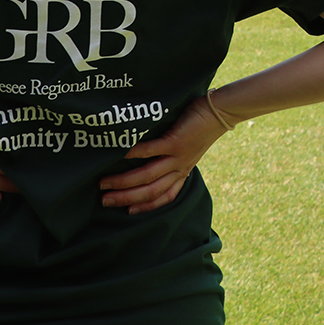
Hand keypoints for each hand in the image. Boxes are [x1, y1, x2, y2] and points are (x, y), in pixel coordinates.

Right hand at [99, 96, 230, 214]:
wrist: (219, 113)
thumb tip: (144, 156)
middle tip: (104, 201)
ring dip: (124, 182)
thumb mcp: (188, 147)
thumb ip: (170, 155)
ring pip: (148, 176)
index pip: (163, 197)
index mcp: (182, 172)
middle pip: (151, 191)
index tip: (127, 211)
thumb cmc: (200, 126)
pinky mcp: (175, 141)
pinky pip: (151, 150)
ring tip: (104, 183)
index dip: (145, 207)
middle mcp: (180, 168)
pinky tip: (119, 155)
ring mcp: (177, 156)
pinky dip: (134, 154)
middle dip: (126, 198)